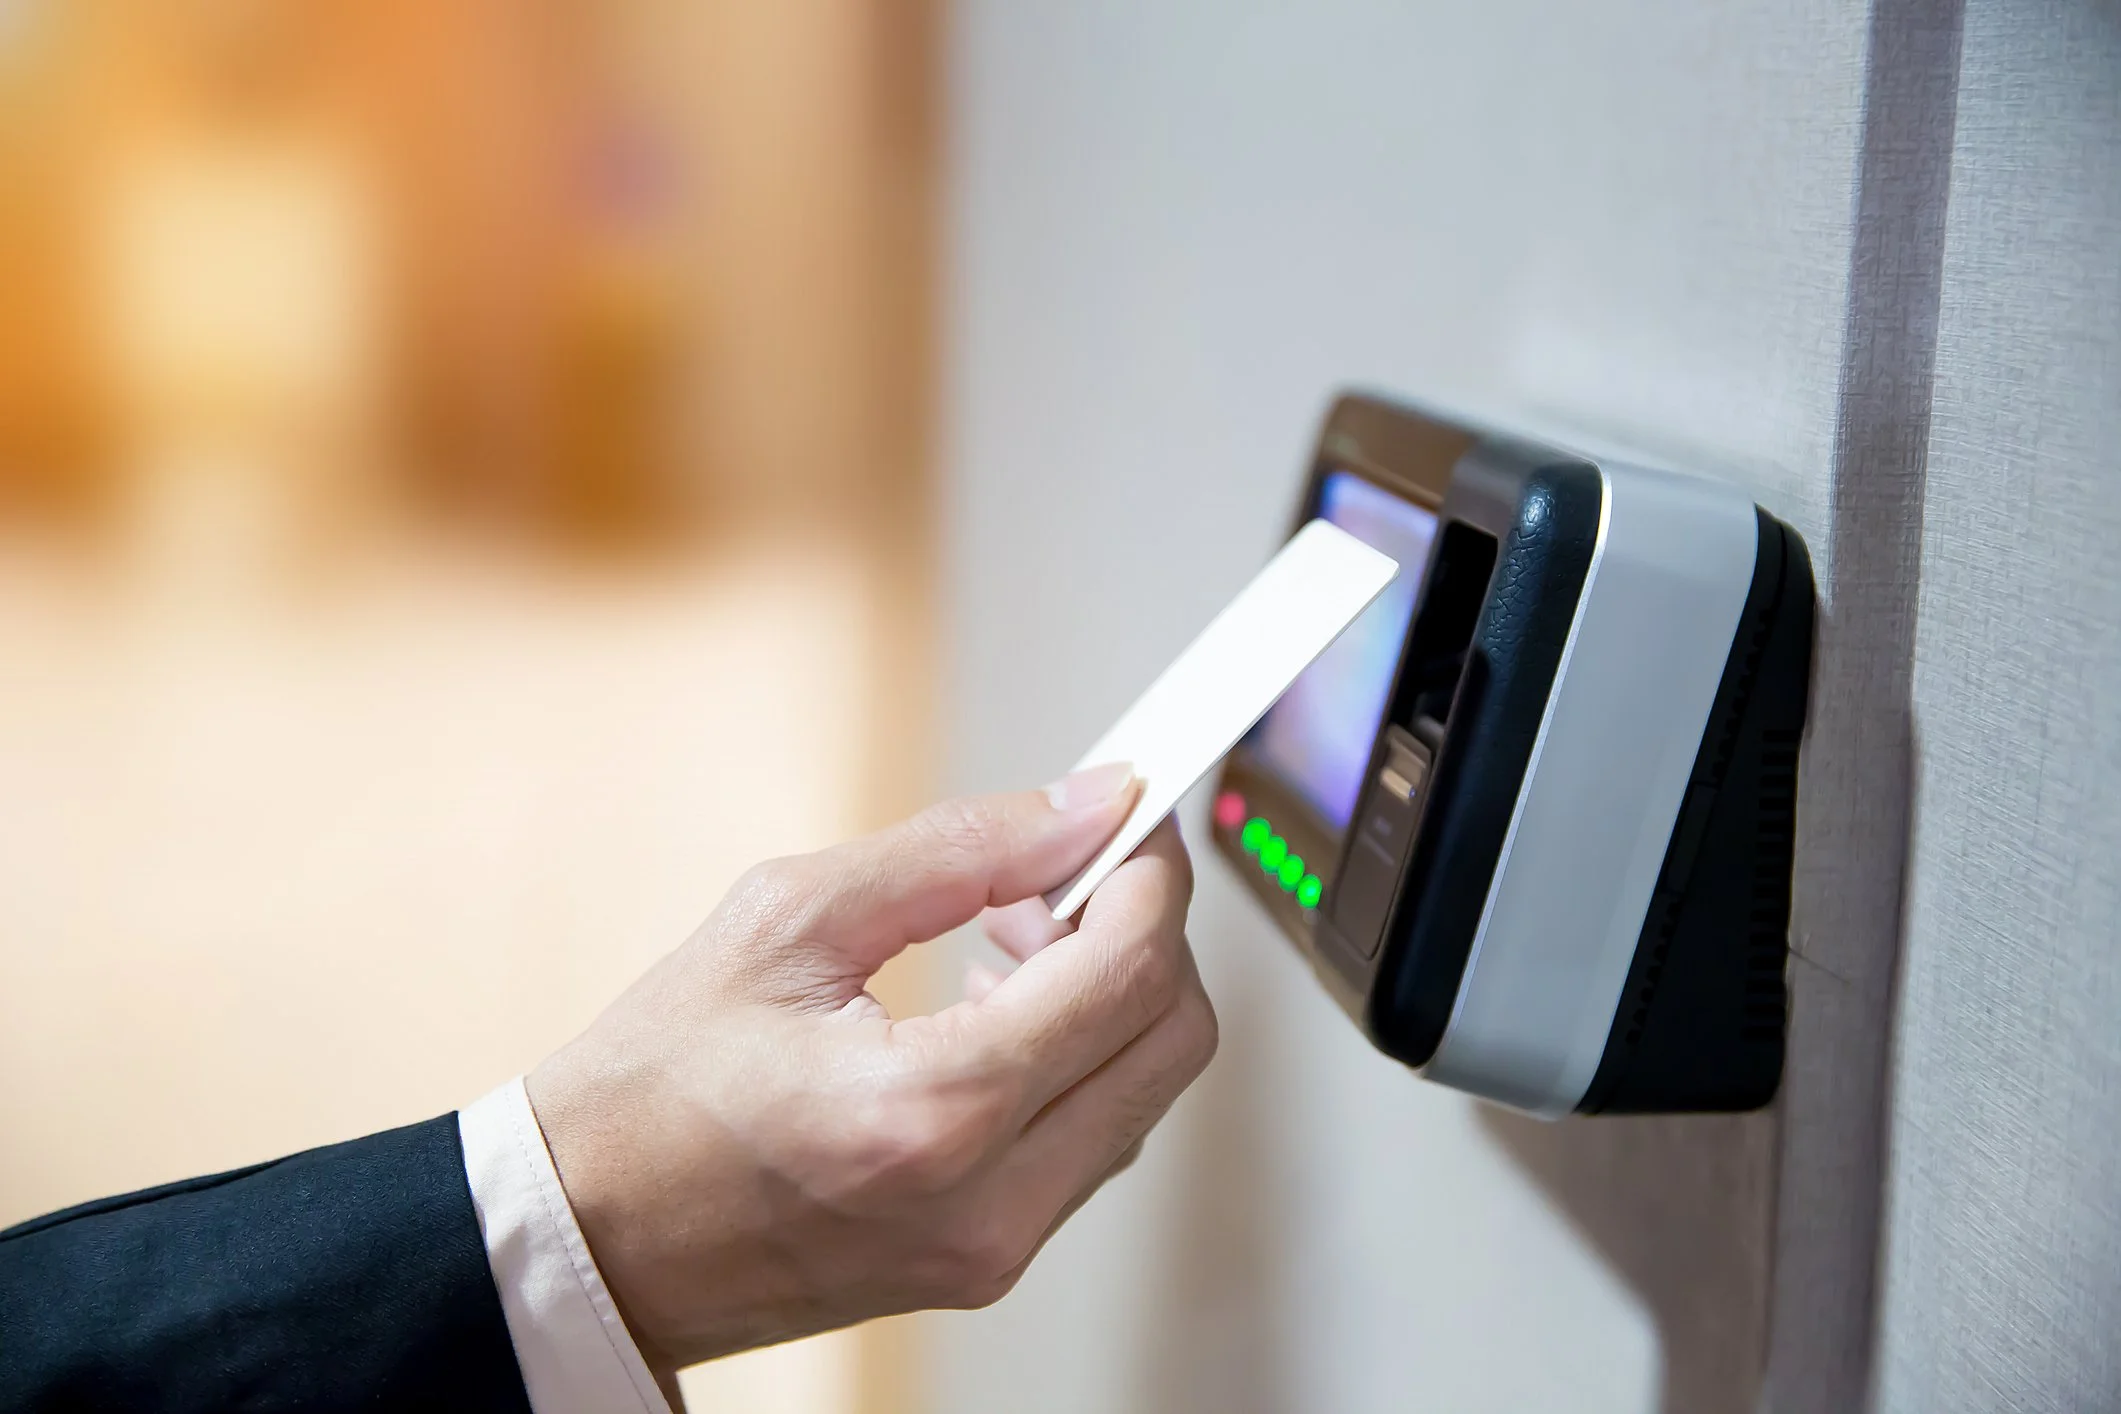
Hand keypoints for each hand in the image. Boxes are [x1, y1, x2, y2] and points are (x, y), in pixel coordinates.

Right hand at [525, 764, 1216, 1376]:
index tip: (1127, 815)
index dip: (1148, 871)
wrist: (589, 1240)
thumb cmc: (649, 1092)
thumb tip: (1083, 808)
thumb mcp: (786, 920)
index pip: (1130, 970)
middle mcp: (988, 1201)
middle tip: (1062, 871)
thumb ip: (959, 851)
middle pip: (1172, 1039)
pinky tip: (992, 1013)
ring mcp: (994, 1250)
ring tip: (1007, 938)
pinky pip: (1090, 1142)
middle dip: (1142, 930)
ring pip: (1143, 1093)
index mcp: (933, 1110)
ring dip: (1109, 995)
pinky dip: (1076, 1060)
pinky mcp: (985, 1264)